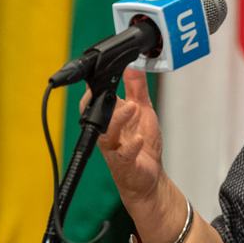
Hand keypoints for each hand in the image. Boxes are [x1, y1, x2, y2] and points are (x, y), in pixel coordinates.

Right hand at [81, 67, 165, 204]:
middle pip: (95, 116)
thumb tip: (133, 65)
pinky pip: (123, 155)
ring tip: (133, 108)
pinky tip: (139, 139)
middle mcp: (108, 133)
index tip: (104, 73)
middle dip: (100, 103)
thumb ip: (137, 89)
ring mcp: (114, 149)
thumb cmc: (143, 144)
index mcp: (110, 119)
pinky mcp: (124, 164)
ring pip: (107, 134)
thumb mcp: (143, 111)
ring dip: (119, 120)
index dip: (96, 89)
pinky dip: (130, 147)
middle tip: (114, 91)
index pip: (94, 101)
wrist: (150, 176)